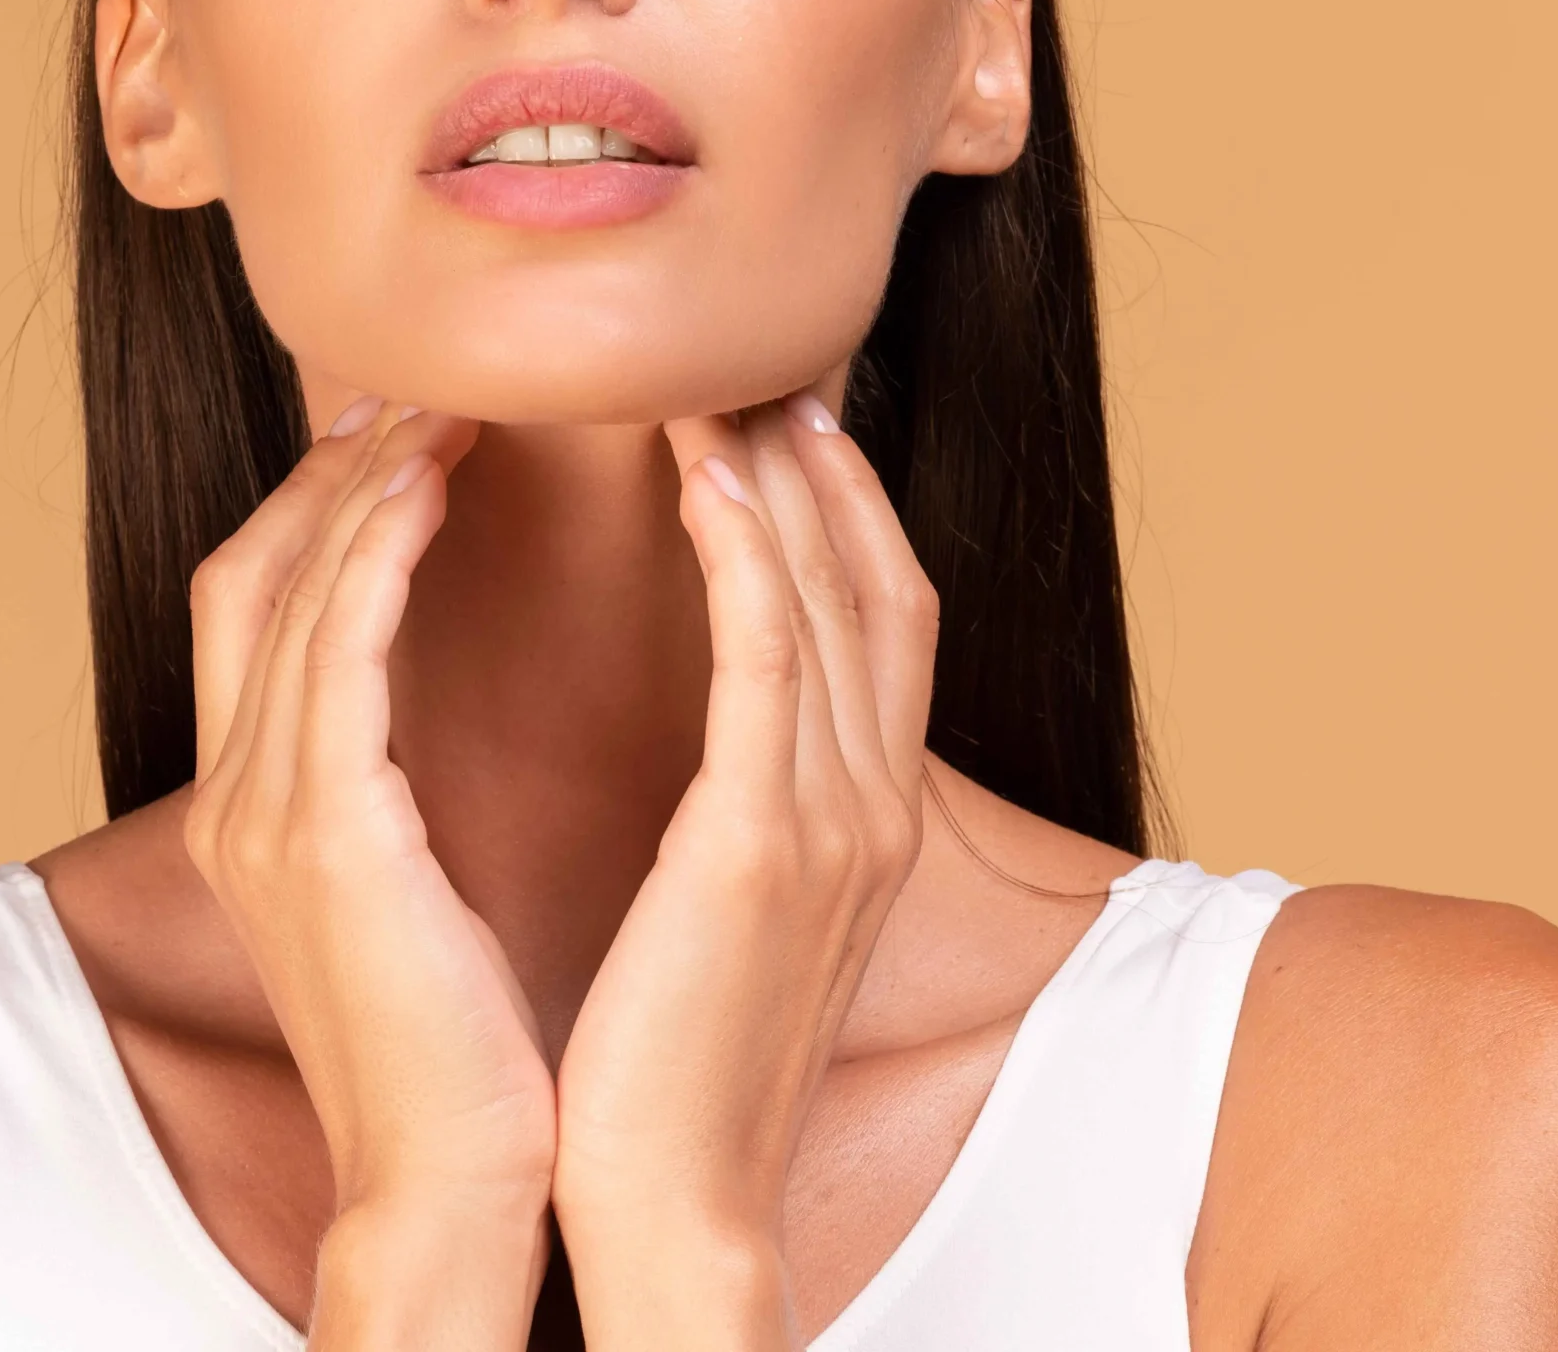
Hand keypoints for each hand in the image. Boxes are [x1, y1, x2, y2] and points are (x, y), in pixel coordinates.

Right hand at [180, 397, 551, 1345]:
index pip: (254, 606)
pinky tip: (428, 492)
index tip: (401, 437)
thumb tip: (424, 716)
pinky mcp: (326, 841)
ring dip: (361, 487)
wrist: (456, 1180)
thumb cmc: (461, 1043)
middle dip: (334, 471)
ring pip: (290, 593)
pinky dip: (372, 560)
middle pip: (254, 573)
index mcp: (259, 812)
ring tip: (443, 411)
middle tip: (427, 391)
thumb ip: (386, 790)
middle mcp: (239, 800)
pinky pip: (335, 658)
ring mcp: (269, 819)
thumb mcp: (407, 892)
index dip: (314, 508)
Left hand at [551, 394, 938, 1347]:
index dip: (848, 504)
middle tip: (755, 358)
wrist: (672, 1199)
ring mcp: (832, 827)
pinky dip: (749, 556)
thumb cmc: (679, 1058)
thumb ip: (753, 812)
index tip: (786, 415)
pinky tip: (706, 473)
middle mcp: (874, 807)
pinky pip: (768, 664)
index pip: (884, 617)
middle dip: (823, 460)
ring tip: (715, 374)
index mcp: (865, 820)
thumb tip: (722, 739)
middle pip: (876, 578)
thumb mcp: (740, 914)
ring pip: (829, 597)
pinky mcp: (762, 852)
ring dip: (780, 473)